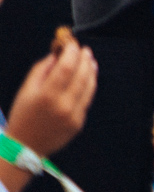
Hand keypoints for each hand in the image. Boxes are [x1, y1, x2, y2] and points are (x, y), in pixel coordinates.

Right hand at [6, 38, 96, 158]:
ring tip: (90, 61)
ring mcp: (73, 115)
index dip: (72, 53)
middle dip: (84, 59)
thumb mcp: (25, 91)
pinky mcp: (79, 123)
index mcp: (46, 96)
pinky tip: (87, 78)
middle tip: (85, 50)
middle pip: (82, 75)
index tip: (73, 44)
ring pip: (89, 87)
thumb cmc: (23, 116)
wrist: (24, 147)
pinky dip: (89, 86)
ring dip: (91, 71)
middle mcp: (63, 105)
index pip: (66, 67)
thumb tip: (57, 54)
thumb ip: (41, 70)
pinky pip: (87, 100)